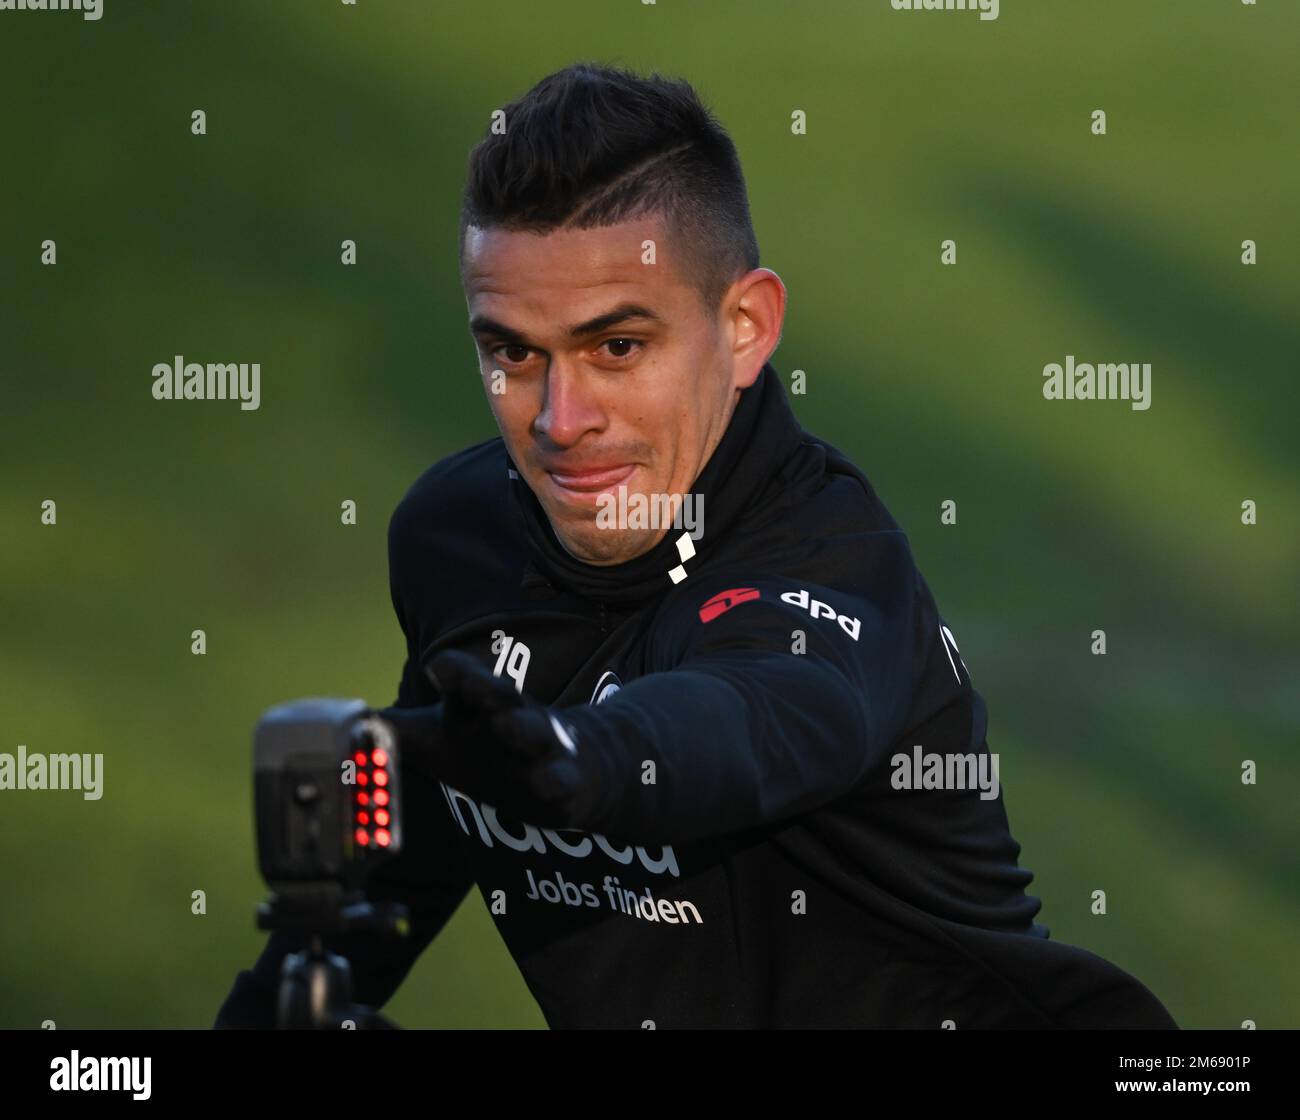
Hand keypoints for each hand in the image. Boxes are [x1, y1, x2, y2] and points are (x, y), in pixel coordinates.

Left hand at [378, 649, 596, 827]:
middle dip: (483, 685)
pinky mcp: (564, 777)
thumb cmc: (495, 751)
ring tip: (507, 727)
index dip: (453, 671)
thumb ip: (394, 732)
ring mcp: (541, 745)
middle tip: (466, 680)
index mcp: (477, 704)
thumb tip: (343, 722)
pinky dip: (554, 778)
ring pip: (532, 730)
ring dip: (520, 727)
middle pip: (497, 695)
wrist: (576, 767)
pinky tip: (546, 782)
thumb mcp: (442, 741)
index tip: (438, 668)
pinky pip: (560, 776)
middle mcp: (509, 715)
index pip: (464, 678)